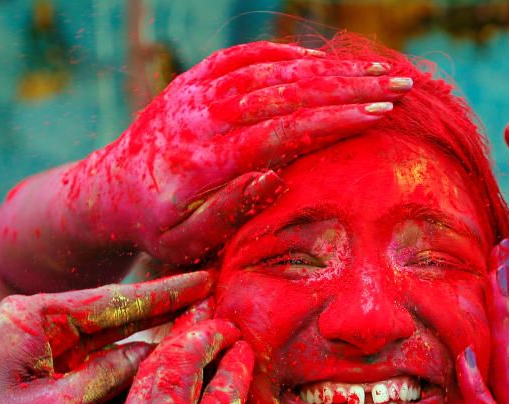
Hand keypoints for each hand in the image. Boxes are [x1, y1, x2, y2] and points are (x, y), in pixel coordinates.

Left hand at [0, 272, 211, 403]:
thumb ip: (108, 377)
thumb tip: (155, 354)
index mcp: (36, 317)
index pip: (116, 301)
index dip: (166, 293)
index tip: (206, 279)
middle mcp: (41, 323)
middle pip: (118, 314)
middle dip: (166, 309)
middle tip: (215, 296)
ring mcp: (44, 348)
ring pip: (112, 341)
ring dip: (152, 342)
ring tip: (201, 332)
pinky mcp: (47, 374)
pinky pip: (98, 366)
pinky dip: (127, 371)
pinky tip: (163, 370)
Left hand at [66, 41, 412, 264]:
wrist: (108, 193)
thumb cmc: (156, 229)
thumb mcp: (185, 243)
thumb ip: (227, 210)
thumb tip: (273, 174)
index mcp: (203, 161)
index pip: (281, 132)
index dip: (334, 121)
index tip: (380, 115)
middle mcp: (201, 117)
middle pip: (286, 93)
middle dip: (348, 87)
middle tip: (400, 87)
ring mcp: (196, 92)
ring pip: (272, 69)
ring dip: (329, 68)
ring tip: (378, 72)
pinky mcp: (195, 80)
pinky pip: (247, 56)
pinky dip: (288, 55)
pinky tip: (326, 62)